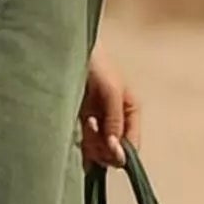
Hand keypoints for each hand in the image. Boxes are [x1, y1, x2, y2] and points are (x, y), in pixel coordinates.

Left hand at [79, 41, 139, 167]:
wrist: (71, 51)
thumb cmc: (96, 65)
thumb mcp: (111, 91)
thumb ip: (115, 120)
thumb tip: (115, 147)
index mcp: (130, 112)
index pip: (132, 145)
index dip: (121, 150)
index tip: (107, 145)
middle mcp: (117, 121)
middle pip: (115, 152)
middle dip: (104, 146)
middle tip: (92, 125)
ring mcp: (100, 125)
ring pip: (99, 151)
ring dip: (92, 143)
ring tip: (86, 119)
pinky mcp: (83, 125)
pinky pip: (86, 147)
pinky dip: (83, 146)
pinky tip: (80, 130)